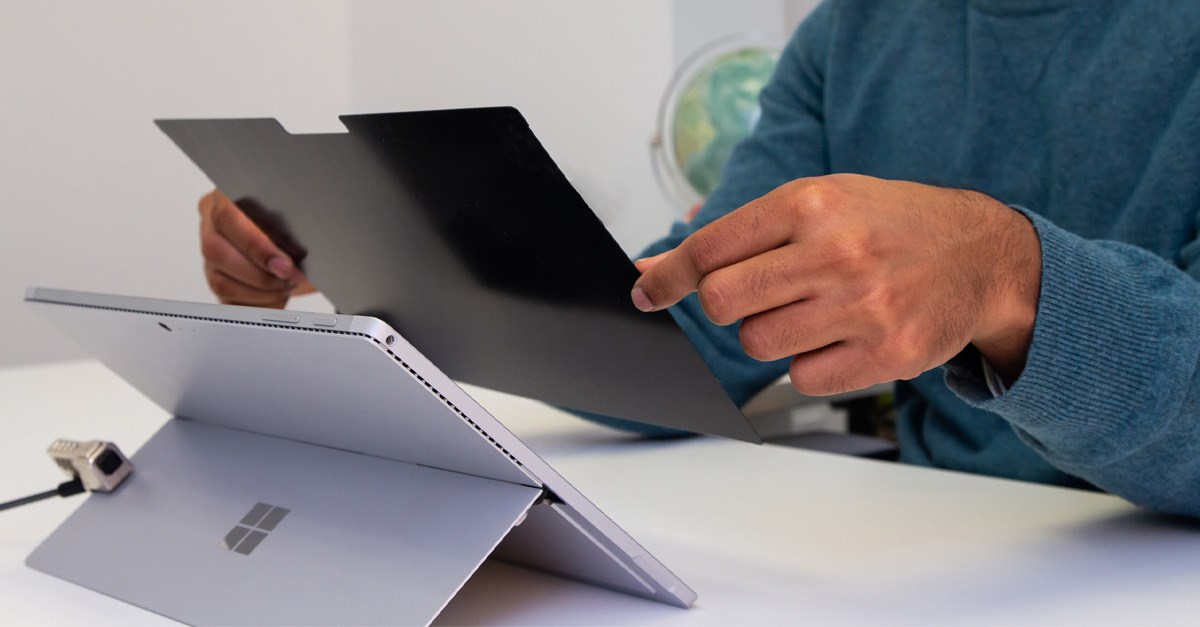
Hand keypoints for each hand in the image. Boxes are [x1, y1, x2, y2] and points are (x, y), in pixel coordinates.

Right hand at [198, 189, 314, 307]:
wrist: (300, 244)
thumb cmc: (296, 227)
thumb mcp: (298, 220)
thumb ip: (292, 229)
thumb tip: (296, 252)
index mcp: (226, 198)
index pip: (227, 217)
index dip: (256, 246)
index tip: (285, 264)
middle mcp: (212, 226)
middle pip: (216, 251)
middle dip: (260, 273)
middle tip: (290, 277)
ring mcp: (211, 257)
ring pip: (220, 281)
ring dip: (260, 291)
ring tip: (286, 286)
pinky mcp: (218, 283)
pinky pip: (228, 301)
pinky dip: (257, 303)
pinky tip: (276, 295)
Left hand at [631, 174, 1040, 394]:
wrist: (984, 255)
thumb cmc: (891, 224)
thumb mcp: (820, 203)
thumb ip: (739, 235)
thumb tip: (653, 271)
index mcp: (811, 203)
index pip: (710, 248)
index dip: (669, 276)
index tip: (649, 293)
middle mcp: (836, 252)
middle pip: (722, 302)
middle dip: (727, 305)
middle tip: (760, 295)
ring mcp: (864, 306)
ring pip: (759, 344)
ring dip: (772, 335)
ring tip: (815, 310)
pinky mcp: (888, 354)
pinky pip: (803, 377)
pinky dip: (811, 363)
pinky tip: (843, 335)